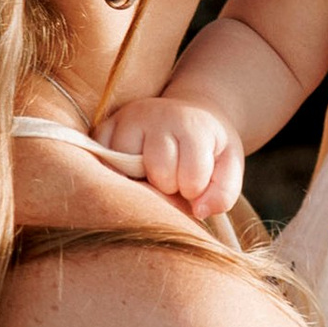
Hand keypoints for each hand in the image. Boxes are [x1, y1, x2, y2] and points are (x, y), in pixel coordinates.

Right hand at [99, 91, 246, 224]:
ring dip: (139, 183)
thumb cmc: (209, 148)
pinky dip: (113, 175)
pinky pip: (99, 162)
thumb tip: (198, 211)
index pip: (190, 177)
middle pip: (158, 174)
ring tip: (152, 174)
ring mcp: (126, 120)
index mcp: (191, 124)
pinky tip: (132, 172)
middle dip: (168, 187)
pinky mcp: (104, 127)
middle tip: (173, 179)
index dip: (195, 190)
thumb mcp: (229, 167)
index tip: (196, 182)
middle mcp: (155, 115)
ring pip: (125, 170)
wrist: (189, 115)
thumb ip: (223, 193)